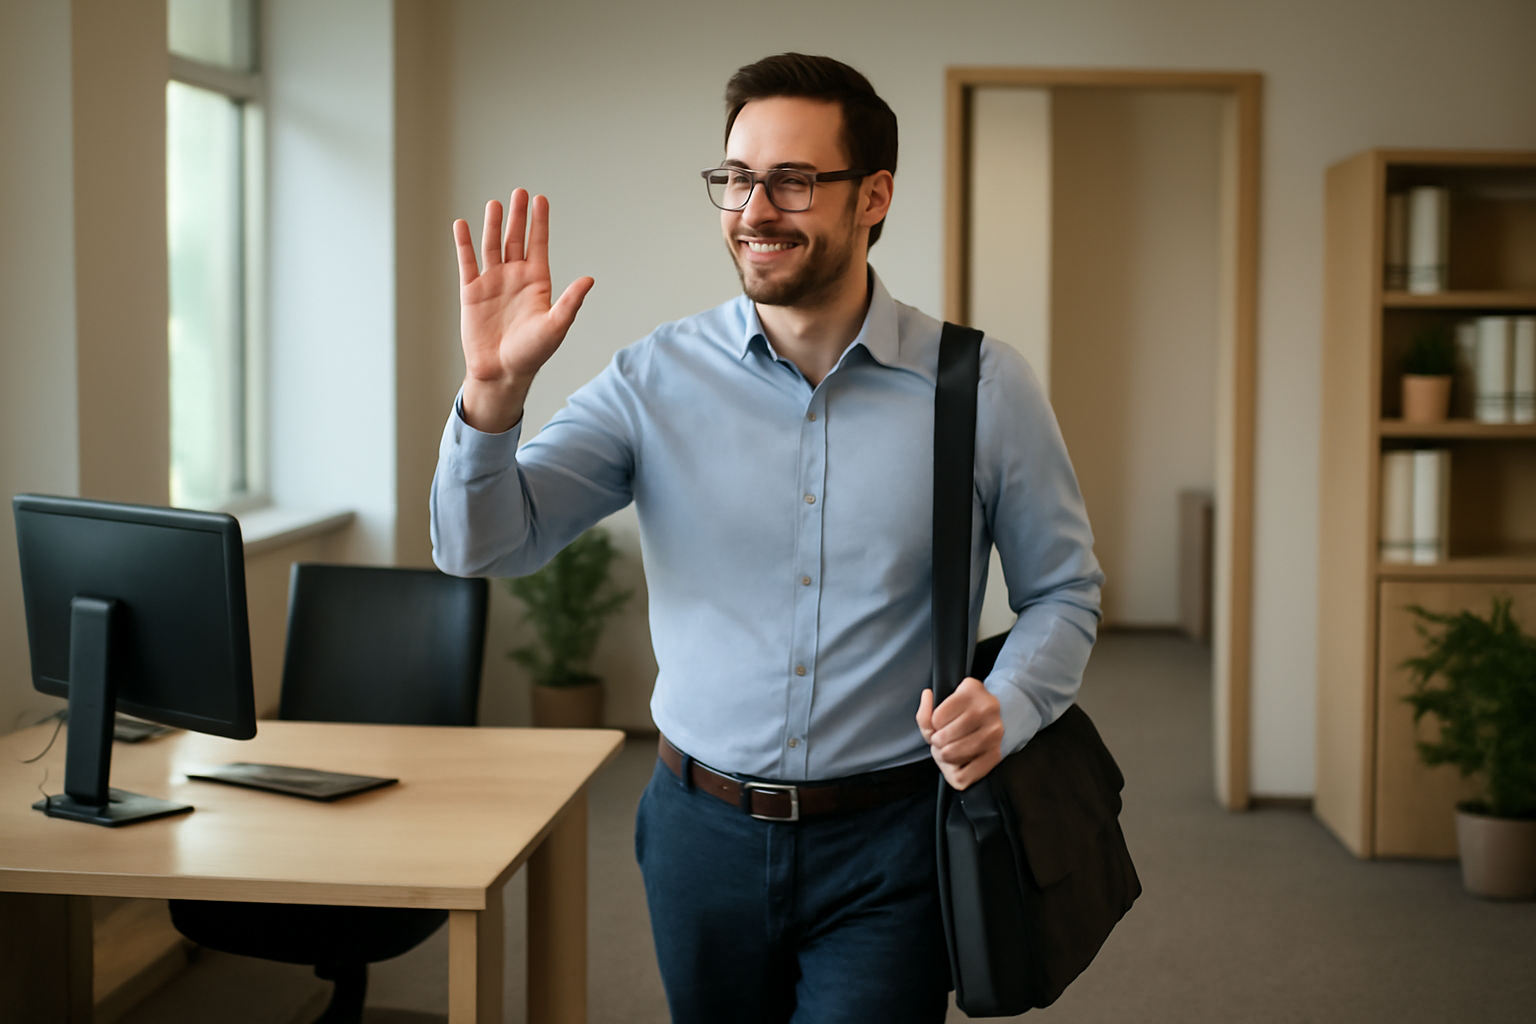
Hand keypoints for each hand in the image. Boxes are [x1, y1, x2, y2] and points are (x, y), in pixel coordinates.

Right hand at [453, 189, 593, 432]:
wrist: (501, 372)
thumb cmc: (531, 354)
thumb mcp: (555, 326)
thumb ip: (570, 302)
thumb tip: (589, 279)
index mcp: (537, 282)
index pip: (538, 244)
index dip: (540, 222)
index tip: (540, 199)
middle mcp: (515, 278)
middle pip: (516, 239)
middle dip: (518, 216)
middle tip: (519, 192)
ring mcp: (493, 283)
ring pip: (492, 245)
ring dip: (493, 225)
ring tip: (495, 204)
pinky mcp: (471, 291)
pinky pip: (466, 262)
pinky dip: (463, 243)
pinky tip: (462, 225)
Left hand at [917, 678, 1003, 789]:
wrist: (1003, 719)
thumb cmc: (967, 715)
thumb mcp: (947, 703)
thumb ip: (929, 708)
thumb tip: (927, 696)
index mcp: (971, 691)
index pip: (936, 718)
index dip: (934, 724)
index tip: (943, 723)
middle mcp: (987, 710)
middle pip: (941, 738)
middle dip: (937, 741)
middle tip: (946, 738)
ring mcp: (994, 734)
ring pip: (950, 755)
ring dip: (944, 756)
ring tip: (951, 748)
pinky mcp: (996, 755)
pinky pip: (963, 775)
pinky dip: (955, 772)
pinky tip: (960, 761)